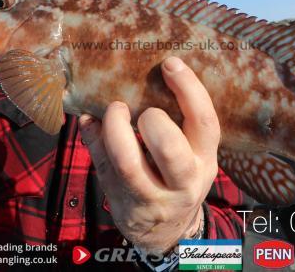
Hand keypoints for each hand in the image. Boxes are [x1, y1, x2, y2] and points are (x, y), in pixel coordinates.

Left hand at [79, 56, 220, 252]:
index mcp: (205, 159)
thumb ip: (181, 122)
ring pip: (127, 162)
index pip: (204, 122)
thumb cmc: (178, 177)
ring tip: (114, 110)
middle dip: (151, 119)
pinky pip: (101, 165)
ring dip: (114, 128)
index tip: (170, 63)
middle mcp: (183, 182)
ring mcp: (150, 196)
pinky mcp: (121, 201)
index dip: (188, 89)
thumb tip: (146, 72)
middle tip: (141, 110)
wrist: (167, 232)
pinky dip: (92, 136)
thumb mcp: (193, 154)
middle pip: (168, 148)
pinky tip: (90, 121)